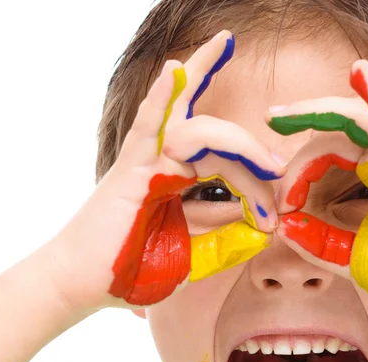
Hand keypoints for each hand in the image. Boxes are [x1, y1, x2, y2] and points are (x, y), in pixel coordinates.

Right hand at [47, 31, 283, 313]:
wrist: (87, 286)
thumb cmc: (135, 269)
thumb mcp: (193, 252)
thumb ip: (224, 234)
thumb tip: (262, 222)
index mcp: (179, 179)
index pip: (226, 161)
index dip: (255, 181)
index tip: (272, 215)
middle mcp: (164, 162)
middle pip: (217, 140)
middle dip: (253, 155)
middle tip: (280, 173)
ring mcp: (146, 162)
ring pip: (198, 132)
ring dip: (238, 142)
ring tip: (269, 162)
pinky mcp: (129, 170)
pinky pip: (146, 126)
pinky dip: (161, 96)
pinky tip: (177, 68)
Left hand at [268, 59, 367, 320]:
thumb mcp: (350, 256)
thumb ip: (317, 242)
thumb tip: (282, 225)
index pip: (327, 156)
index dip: (297, 173)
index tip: (279, 204)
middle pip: (334, 135)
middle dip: (300, 133)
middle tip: (271, 126)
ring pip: (354, 121)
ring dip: (317, 111)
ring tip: (281, 115)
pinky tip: (360, 73)